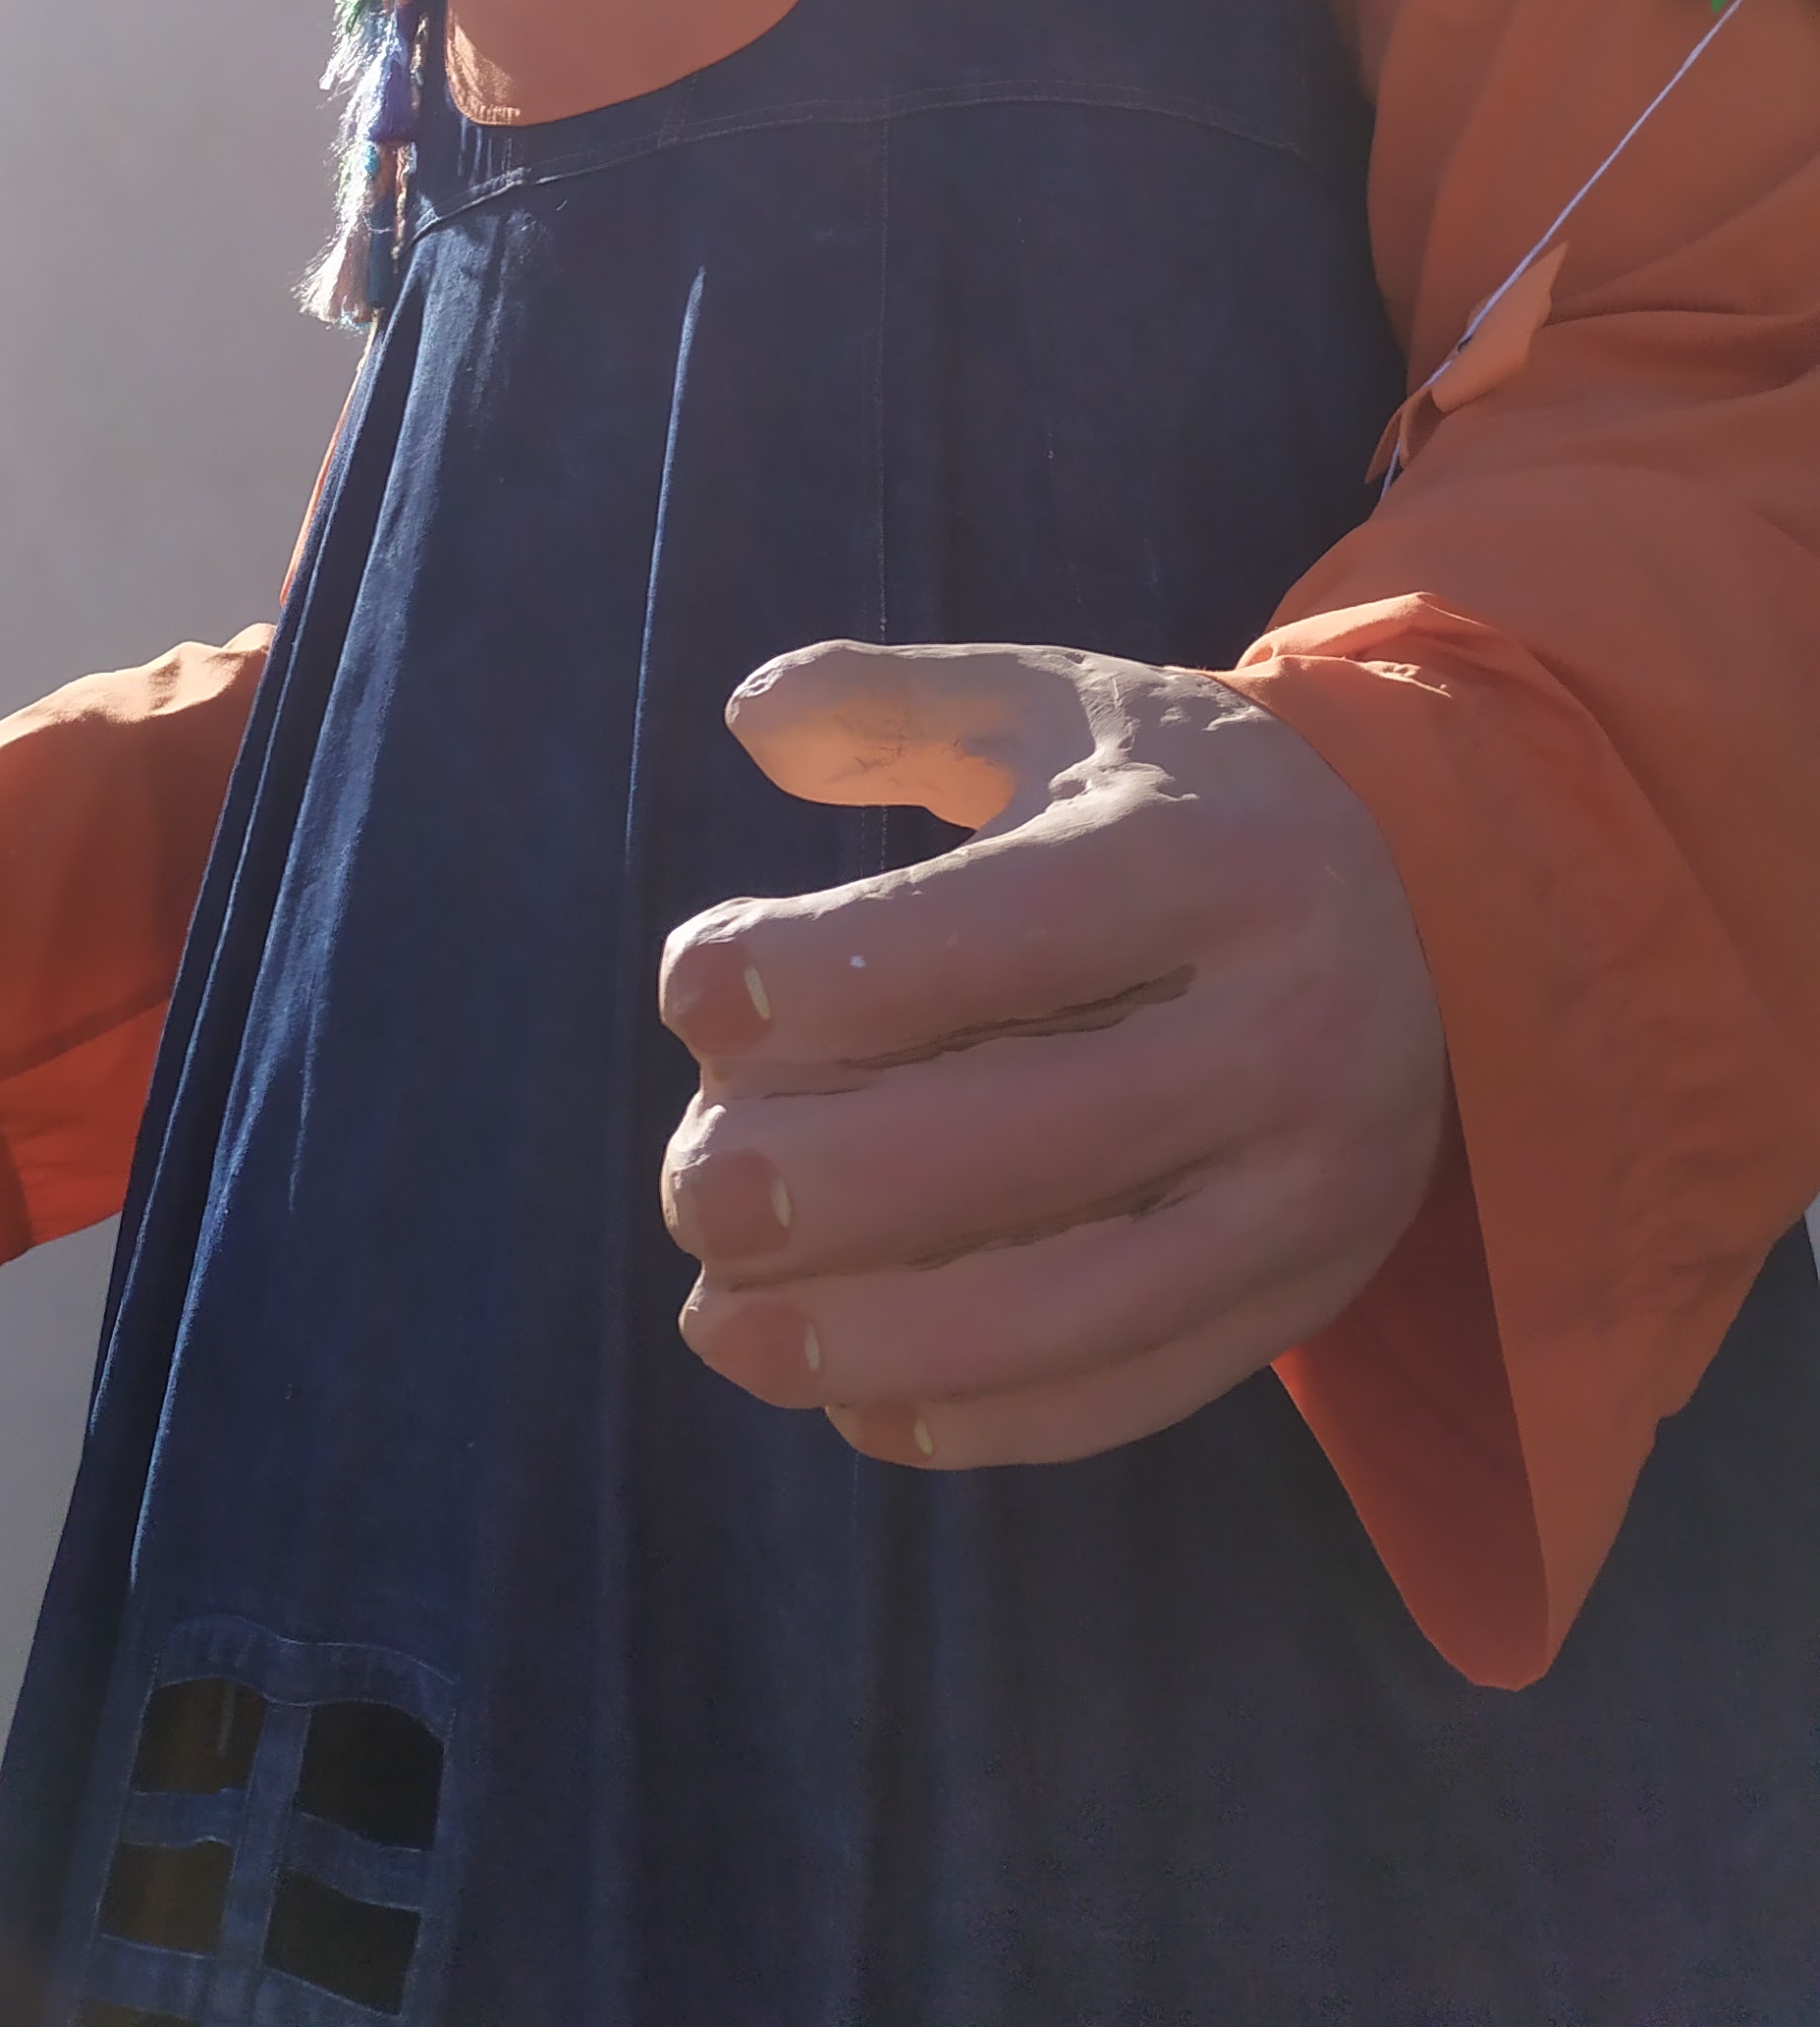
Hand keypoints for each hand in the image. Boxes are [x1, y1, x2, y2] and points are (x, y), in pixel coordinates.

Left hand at [658, 642, 1445, 1467]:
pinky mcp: (1310, 1293)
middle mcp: (1285, 1025)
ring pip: (1083, 1300)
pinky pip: (1137, 1387)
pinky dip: (981, 1418)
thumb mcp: (1063, 707)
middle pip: (1041, 1131)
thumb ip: (897, 706)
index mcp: (1211, 856)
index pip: (1009, 929)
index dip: (833, 969)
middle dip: (836, 1179)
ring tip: (717, 1324)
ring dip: (879, 1336)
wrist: (1435, 907)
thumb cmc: (1182, 801)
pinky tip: (849, 1401)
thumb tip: (748, 715)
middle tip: (688, 1188)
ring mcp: (1311, 1183)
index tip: (689, 990)